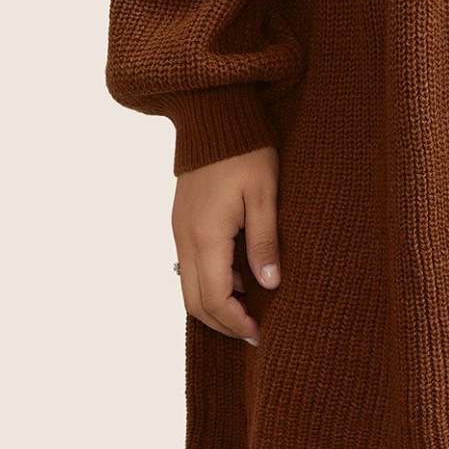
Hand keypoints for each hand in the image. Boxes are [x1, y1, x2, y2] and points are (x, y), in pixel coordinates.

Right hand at [171, 145, 281, 344]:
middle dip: (222, 323)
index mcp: (206, 235)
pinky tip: (237, 274)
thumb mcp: (264, 194)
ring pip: (188, 286)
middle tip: (253, 329)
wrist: (213, 115)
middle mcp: (186, 238)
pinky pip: (189, 265)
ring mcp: (179, 230)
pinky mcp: (181, 221)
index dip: (235, 322)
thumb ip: (265, 241)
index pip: (214, 299)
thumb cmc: (245, 150)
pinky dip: (209, 282)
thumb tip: (270, 285)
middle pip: (194, 302)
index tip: (259, 332)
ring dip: (215, 303)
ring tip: (249, 304)